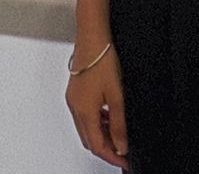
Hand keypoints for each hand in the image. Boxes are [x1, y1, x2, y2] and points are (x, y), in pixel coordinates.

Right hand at [65, 41, 127, 167]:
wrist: (92, 37)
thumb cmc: (102, 60)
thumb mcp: (117, 96)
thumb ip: (119, 124)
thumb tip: (121, 145)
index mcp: (84, 111)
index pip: (97, 145)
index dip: (112, 157)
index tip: (124, 161)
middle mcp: (75, 107)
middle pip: (89, 139)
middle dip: (106, 149)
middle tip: (123, 151)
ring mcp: (74, 99)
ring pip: (86, 128)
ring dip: (102, 135)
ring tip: (119, 134)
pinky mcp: (76, 92)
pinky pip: (85, 115)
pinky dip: (97, 122)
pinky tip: (109, 117)